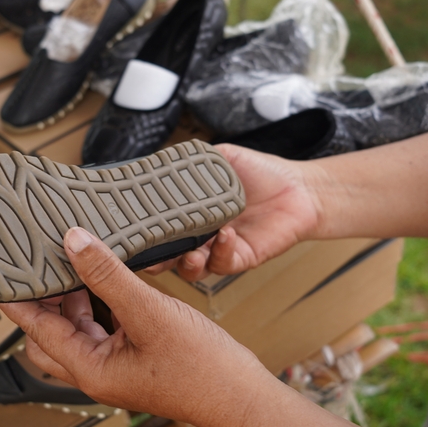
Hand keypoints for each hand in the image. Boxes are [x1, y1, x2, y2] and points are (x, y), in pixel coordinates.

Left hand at [0, 227, 275, 426]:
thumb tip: (74, 241)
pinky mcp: (135, 356)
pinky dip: (100, 302)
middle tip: (37, 261)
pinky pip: (104, 326)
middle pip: (49, 333)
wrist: (243, 395)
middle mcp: (96, 370)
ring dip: (73, 297)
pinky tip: (111, 276)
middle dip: (42, 299)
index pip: (36, 329)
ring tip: (73, 260)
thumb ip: (109, 276)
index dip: (17, 299)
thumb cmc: (202, 367)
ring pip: (77, 328)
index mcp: (90, 369)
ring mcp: (116, 365)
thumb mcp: (150, 312)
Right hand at [144, 143, 321, 281]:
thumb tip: (165, 159)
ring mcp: (219, 250)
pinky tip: (225, 234)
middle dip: (155, 260)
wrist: (298, 188)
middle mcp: (200, 236)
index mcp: (190, 213)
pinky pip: (224, 263)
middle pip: (168, 256)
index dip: (143, 232)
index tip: (129, 228)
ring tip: (189, 252)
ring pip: (192, 269)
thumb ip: (194, 161)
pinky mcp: (241, 259)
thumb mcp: (221, 157)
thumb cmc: (260, 173)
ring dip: (186, 263)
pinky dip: (221, 251)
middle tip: (148, 255)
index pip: (159, 227)